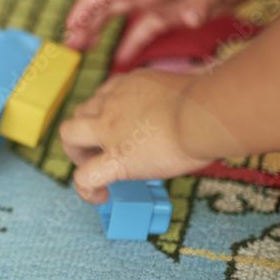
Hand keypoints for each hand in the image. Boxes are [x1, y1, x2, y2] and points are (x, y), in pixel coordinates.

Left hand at [59, 69, 213, 203]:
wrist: (207, 113)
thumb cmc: (211, 101)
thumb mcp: (187, 85)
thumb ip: (179, 95)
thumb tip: (195, 103)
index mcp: (129, 84)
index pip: (103, 95)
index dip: (106, 112)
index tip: (120, 127)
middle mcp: (112, 103)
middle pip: (80, 112)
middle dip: (84, 130)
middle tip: (101, 148)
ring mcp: (109, 130)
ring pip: (69, 135)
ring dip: (76, 152)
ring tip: (94, 167)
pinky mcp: (116, 159)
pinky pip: (84, 176)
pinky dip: (86, 188)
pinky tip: (99, 196)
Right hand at [64, 0, 260, 64]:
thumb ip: (201, 0)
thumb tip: (190, 18)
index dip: (86, 6)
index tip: (70, 24)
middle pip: (107, 6)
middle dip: (86, 23)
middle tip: (69, 45)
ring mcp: (159, 2)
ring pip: (120, 18)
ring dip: (100, 32)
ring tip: (83, 50)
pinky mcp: (172, 14)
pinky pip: (143, 31)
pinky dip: (130, 44)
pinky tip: (121, 60)